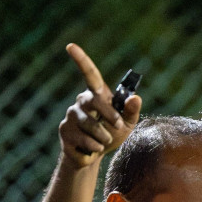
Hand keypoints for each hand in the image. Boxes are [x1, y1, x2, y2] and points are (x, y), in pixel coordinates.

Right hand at [58, 43, 142, 166]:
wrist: (94, 155)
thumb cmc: (112, 134)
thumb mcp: (127, 124)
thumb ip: (132, 111)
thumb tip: (136, 98)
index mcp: (96, 94)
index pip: (89, 74)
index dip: (80, 60)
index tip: (70, 46)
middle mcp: (81, 101)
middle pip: (95, 102)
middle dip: (110, 116)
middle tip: (118, 126)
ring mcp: (71, 115)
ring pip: (91, 125)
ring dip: (103, 137)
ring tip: (103, 141)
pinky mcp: (64, 131)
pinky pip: (84, 140)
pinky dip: (94, 148)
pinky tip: (91, 148)